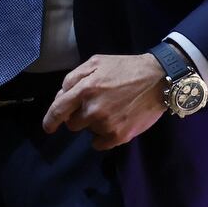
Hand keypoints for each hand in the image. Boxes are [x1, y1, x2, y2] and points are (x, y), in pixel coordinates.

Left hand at [40, 53, 168, 150]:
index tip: (48, 127)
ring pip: (88, 131)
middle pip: (72, 123)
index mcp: (85, 89)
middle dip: (78, 116)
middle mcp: (93, 109)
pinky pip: (99, 144)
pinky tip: (113, 123)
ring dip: (93, 124)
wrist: (159, 79)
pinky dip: (102, 137)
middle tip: (95, 105)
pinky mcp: (119, 135)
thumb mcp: (96, 62)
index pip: (58, 111)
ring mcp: (106, 124)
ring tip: (110, 109)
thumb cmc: (125, 68)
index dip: (50, 121)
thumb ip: (74, 77)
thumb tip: (61, 96)